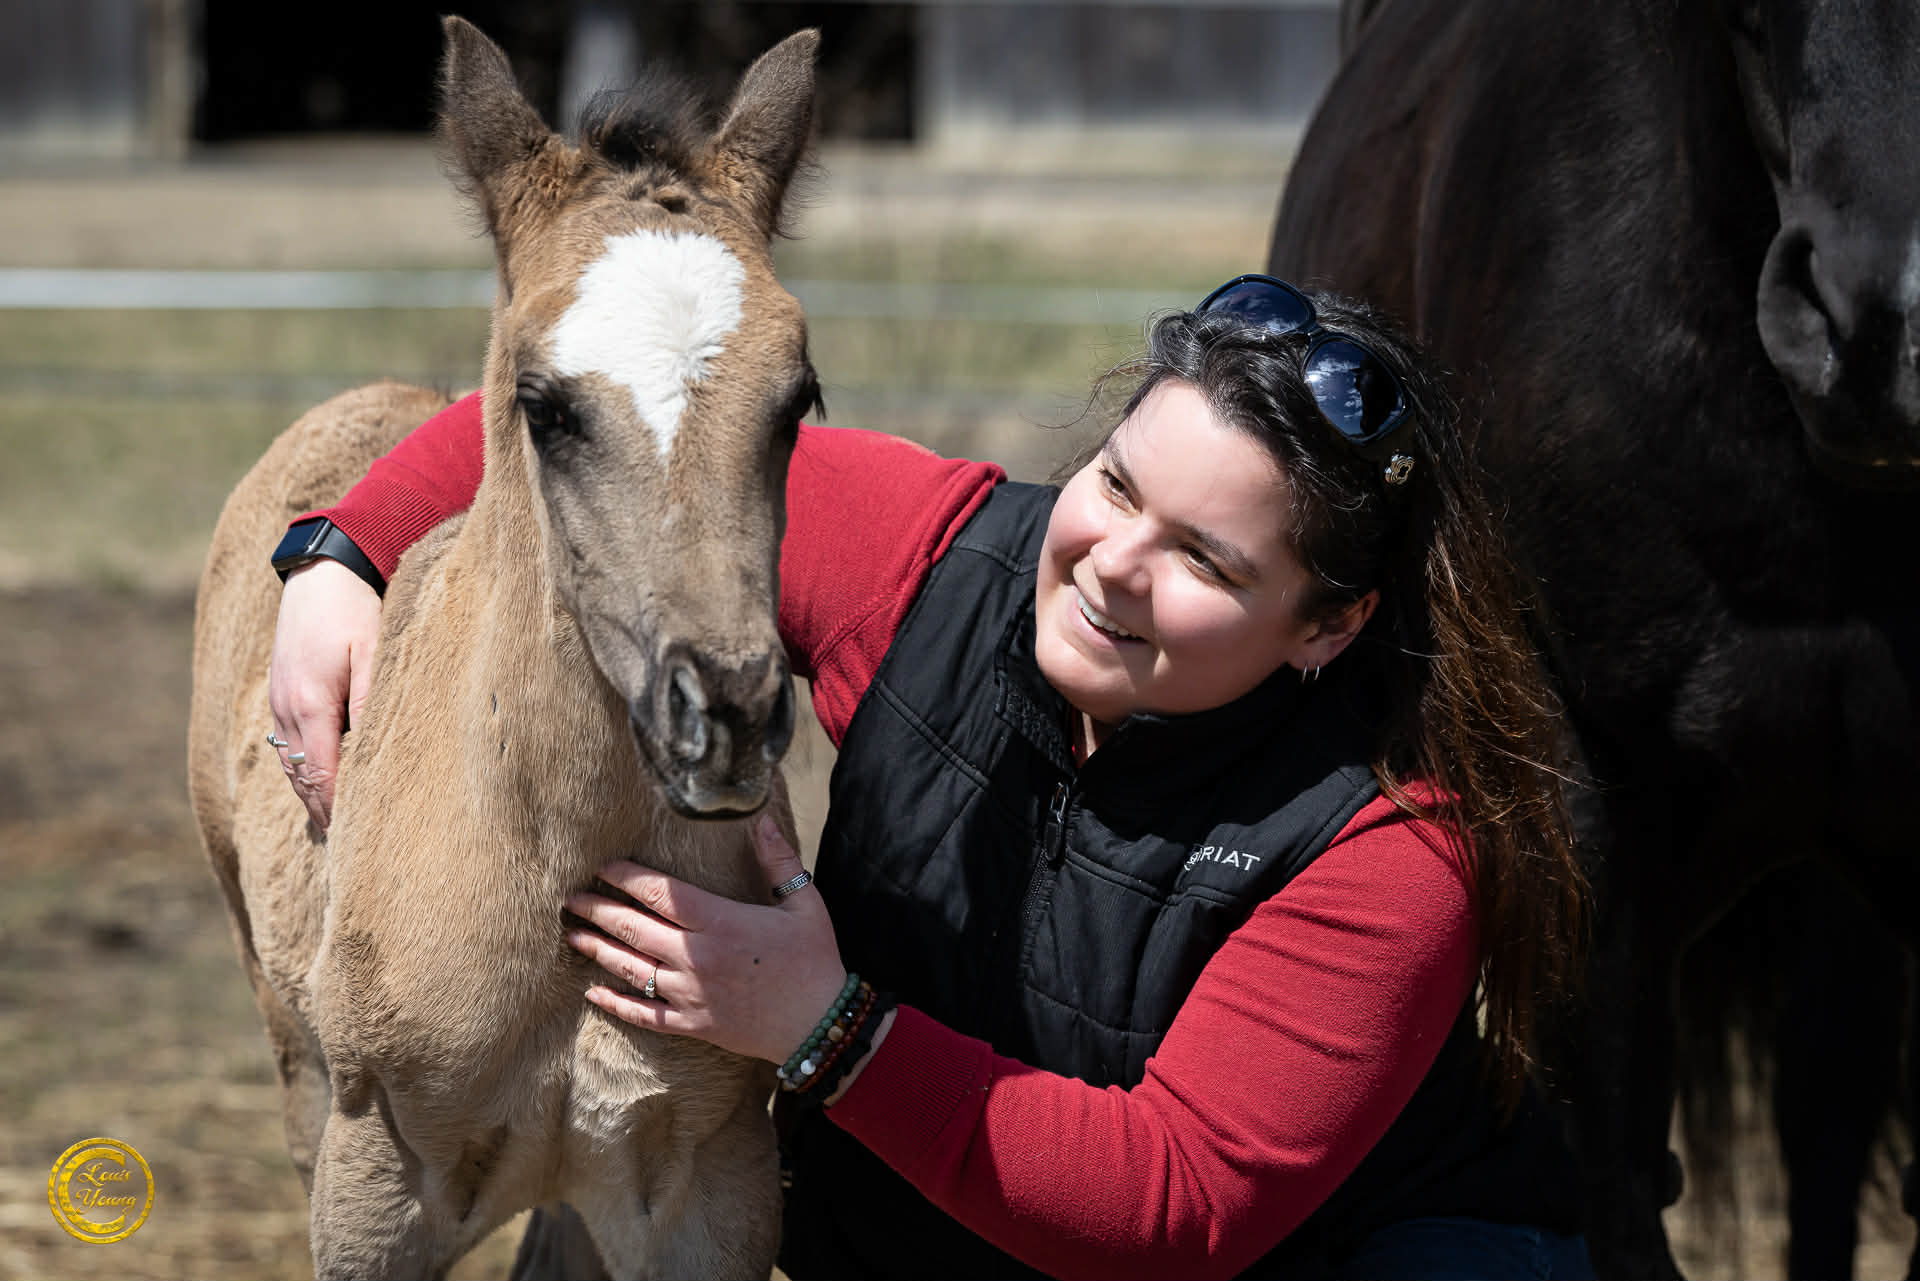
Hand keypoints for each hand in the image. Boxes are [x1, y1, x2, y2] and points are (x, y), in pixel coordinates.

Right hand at [268, 558, 382, 830]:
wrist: (322, 568)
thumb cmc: (356, 608)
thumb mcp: (375, 652)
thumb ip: (373, 703)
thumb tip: (373, 755)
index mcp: (309, 706)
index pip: (322, 778)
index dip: (339, 814)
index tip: (360, 844)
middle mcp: (285, 710)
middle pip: (303, 780)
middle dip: (325, 814)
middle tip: (353, 853)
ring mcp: (278, 701)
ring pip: (292, 766)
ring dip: (313, 796)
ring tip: (339, 830)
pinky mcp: (281, 692)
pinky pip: (288, 746)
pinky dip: (305, 771)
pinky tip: (323, 785)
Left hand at [565, 815, 848, 1064]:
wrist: (820, 1024)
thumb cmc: (814, 959)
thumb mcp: (804, 904)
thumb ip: (779, 862)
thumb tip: (761, 820)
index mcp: (722, 923)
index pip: (661, 893)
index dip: (628, 876)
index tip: (604, 865)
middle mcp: (698, 957)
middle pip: (635, 928)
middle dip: (598, 910)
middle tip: (571, 898)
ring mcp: (691, 994)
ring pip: (631, 969)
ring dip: (598, 949)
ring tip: (573, 934)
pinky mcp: (692, 1024)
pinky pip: (644, 1014)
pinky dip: (616, 1003)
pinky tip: (592, 992)